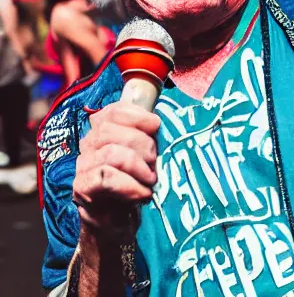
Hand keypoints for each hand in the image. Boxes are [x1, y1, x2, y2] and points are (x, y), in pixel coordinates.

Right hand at [72, 103, 159, 232]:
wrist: (117, 223)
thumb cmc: (135, 182)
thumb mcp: (146, 155)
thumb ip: (151, 135)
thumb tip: (171, 120)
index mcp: (103, 130)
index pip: (113, 111)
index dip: (137, 115)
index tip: (156, 126)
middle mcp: (89, 144)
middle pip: (110, 130)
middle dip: (142, 144)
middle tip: (155, 162)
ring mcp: (83, 166)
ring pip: (110, 153)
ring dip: (138, 165)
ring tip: (151, 178)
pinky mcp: (82, 188)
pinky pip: (106, 178)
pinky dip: (131, 186)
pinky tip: (144, 193)